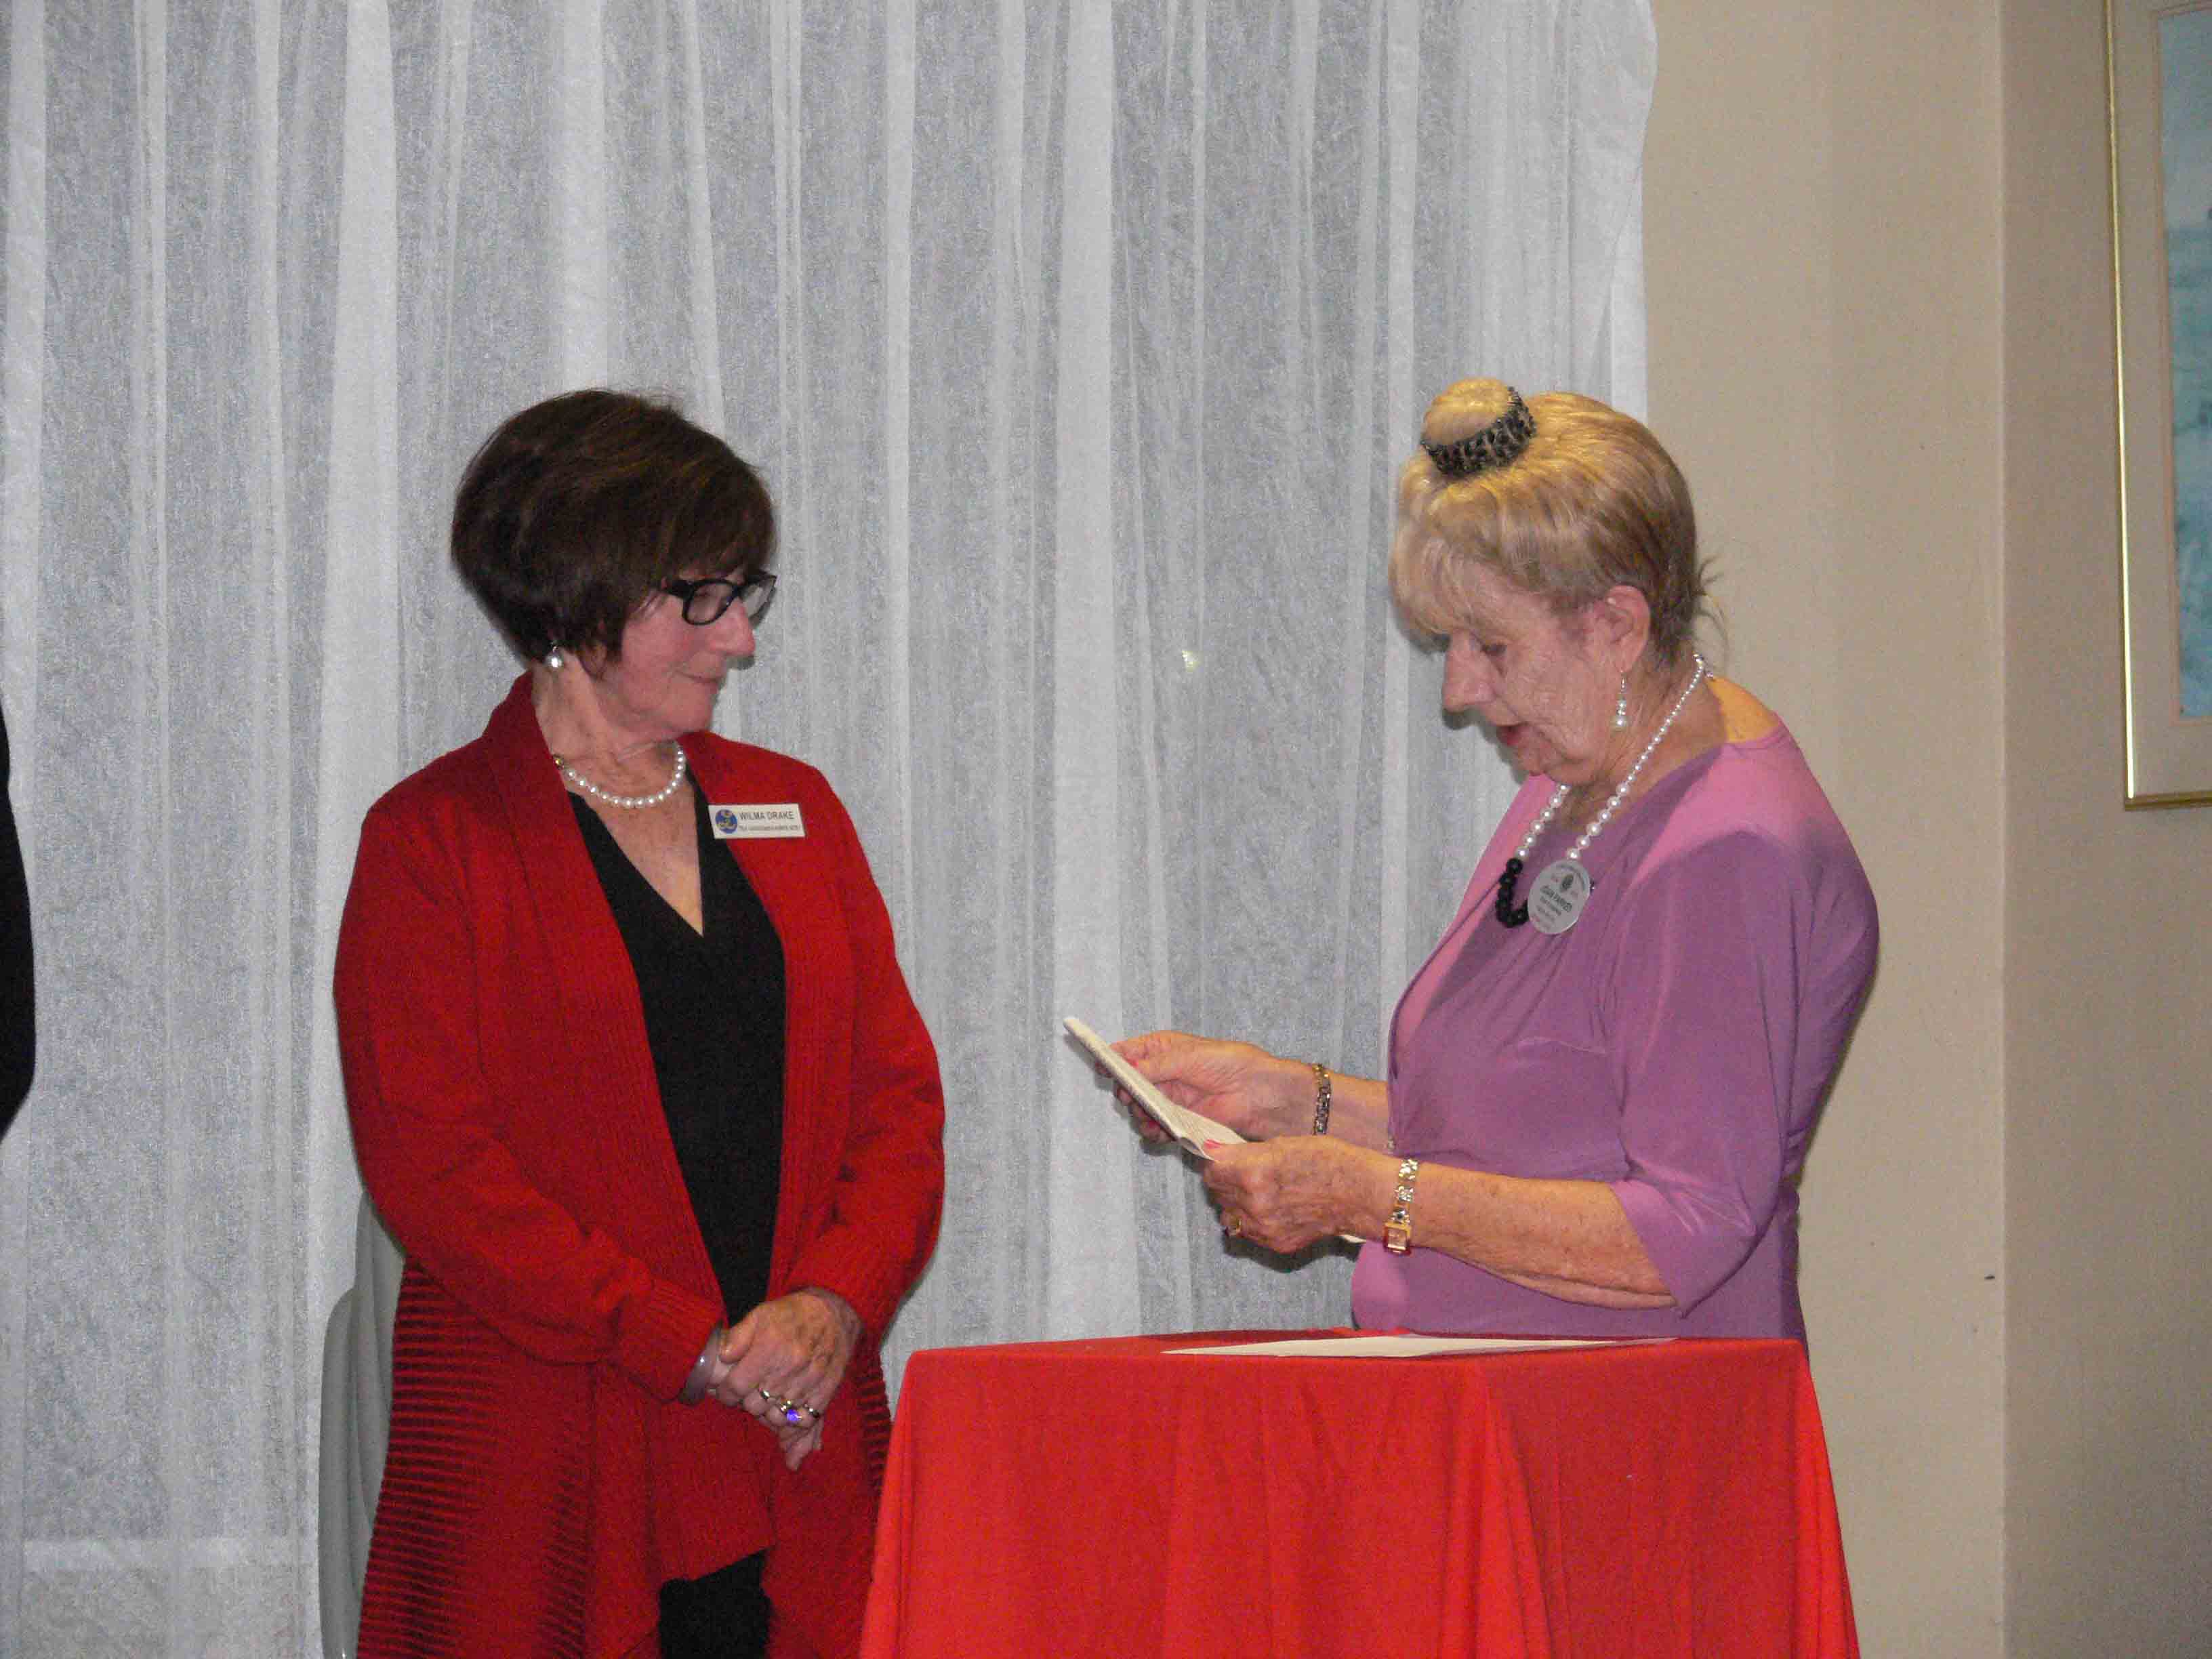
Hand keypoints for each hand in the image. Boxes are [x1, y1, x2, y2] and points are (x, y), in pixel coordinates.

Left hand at [705, 1288, 862, 1468]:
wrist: (835, 1312)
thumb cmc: (793, 1314)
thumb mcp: (761, 1314)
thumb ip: (738, 1336)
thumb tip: (723, 1356)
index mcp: (769, 1348)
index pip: (736, 1387)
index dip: (726, 1393)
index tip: (727, 1391)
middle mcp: (789, 1368)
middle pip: (754, 1406)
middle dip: (747, 1401)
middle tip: (751, 1390)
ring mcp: (808, 1382)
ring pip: (777, 1417)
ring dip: (769, 1410)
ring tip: (770, 1397)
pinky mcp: (825, 1391)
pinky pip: (803, 1420)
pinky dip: (793, 1419)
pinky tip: (789, 1406)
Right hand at [1108, 1030, 1305, 1142]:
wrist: (1259, 1094)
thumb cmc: (1230, 1063)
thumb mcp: (1190, 1057)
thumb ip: (1157, 1065)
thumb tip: (1127, 1067)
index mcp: (1161, 1049)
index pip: (1127, 1051)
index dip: (1111, 1058)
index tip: (1100, 1065)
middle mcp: (1161, 1073)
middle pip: (1128, 1083)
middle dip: (1126, 1091)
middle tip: (1131, 1096)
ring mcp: (1169, 1098)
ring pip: (1138, 1108)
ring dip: (1139, 1114)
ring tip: (1148, 1117)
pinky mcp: (1178, 1120)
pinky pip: (1155, 1128)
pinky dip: (1153, 1131)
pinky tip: (1160, 1131)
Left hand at [1202, 1136, 1386, 1252]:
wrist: (1359, 1194)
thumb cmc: (1327, 1161)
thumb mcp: (1282, 1145)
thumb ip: (1244, 1153)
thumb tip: (1213, 1152)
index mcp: (1253, 1173)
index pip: (1212, 1170)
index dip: (1218, 1162)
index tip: (1226, 1159)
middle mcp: (1253, 1204)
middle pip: (1217, 1193)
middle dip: (1226, 1181)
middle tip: (1243, 1173)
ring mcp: (1264, 1228)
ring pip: (1229, 1215)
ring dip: (1235, 1203)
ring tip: (1257, 1193)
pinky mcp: (1275, 1244)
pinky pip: (1249, 1232)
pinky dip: (1253, 1220)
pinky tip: (1273, 1208)